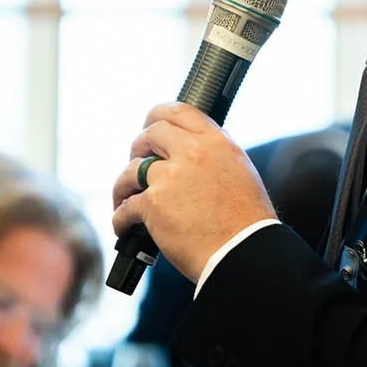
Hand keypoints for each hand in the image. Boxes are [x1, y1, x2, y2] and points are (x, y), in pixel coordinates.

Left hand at [112, 103, 276, 281]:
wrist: (244, 255)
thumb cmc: (246, 225)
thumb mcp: (240, 174)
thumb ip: (214, 157)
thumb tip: (189, 153)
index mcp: (217, 143)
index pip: (180, 111)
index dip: (158, 115)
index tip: (149, 125)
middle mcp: (193, 153)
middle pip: (150, 134)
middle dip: (138, 149)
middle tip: (137, 164)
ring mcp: (170, 177)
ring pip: (130, 170)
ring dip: (123, 187)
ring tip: (124, 200)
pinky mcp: (153, 204)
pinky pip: (125, 206)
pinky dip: (120, 219)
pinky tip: (123, 228)